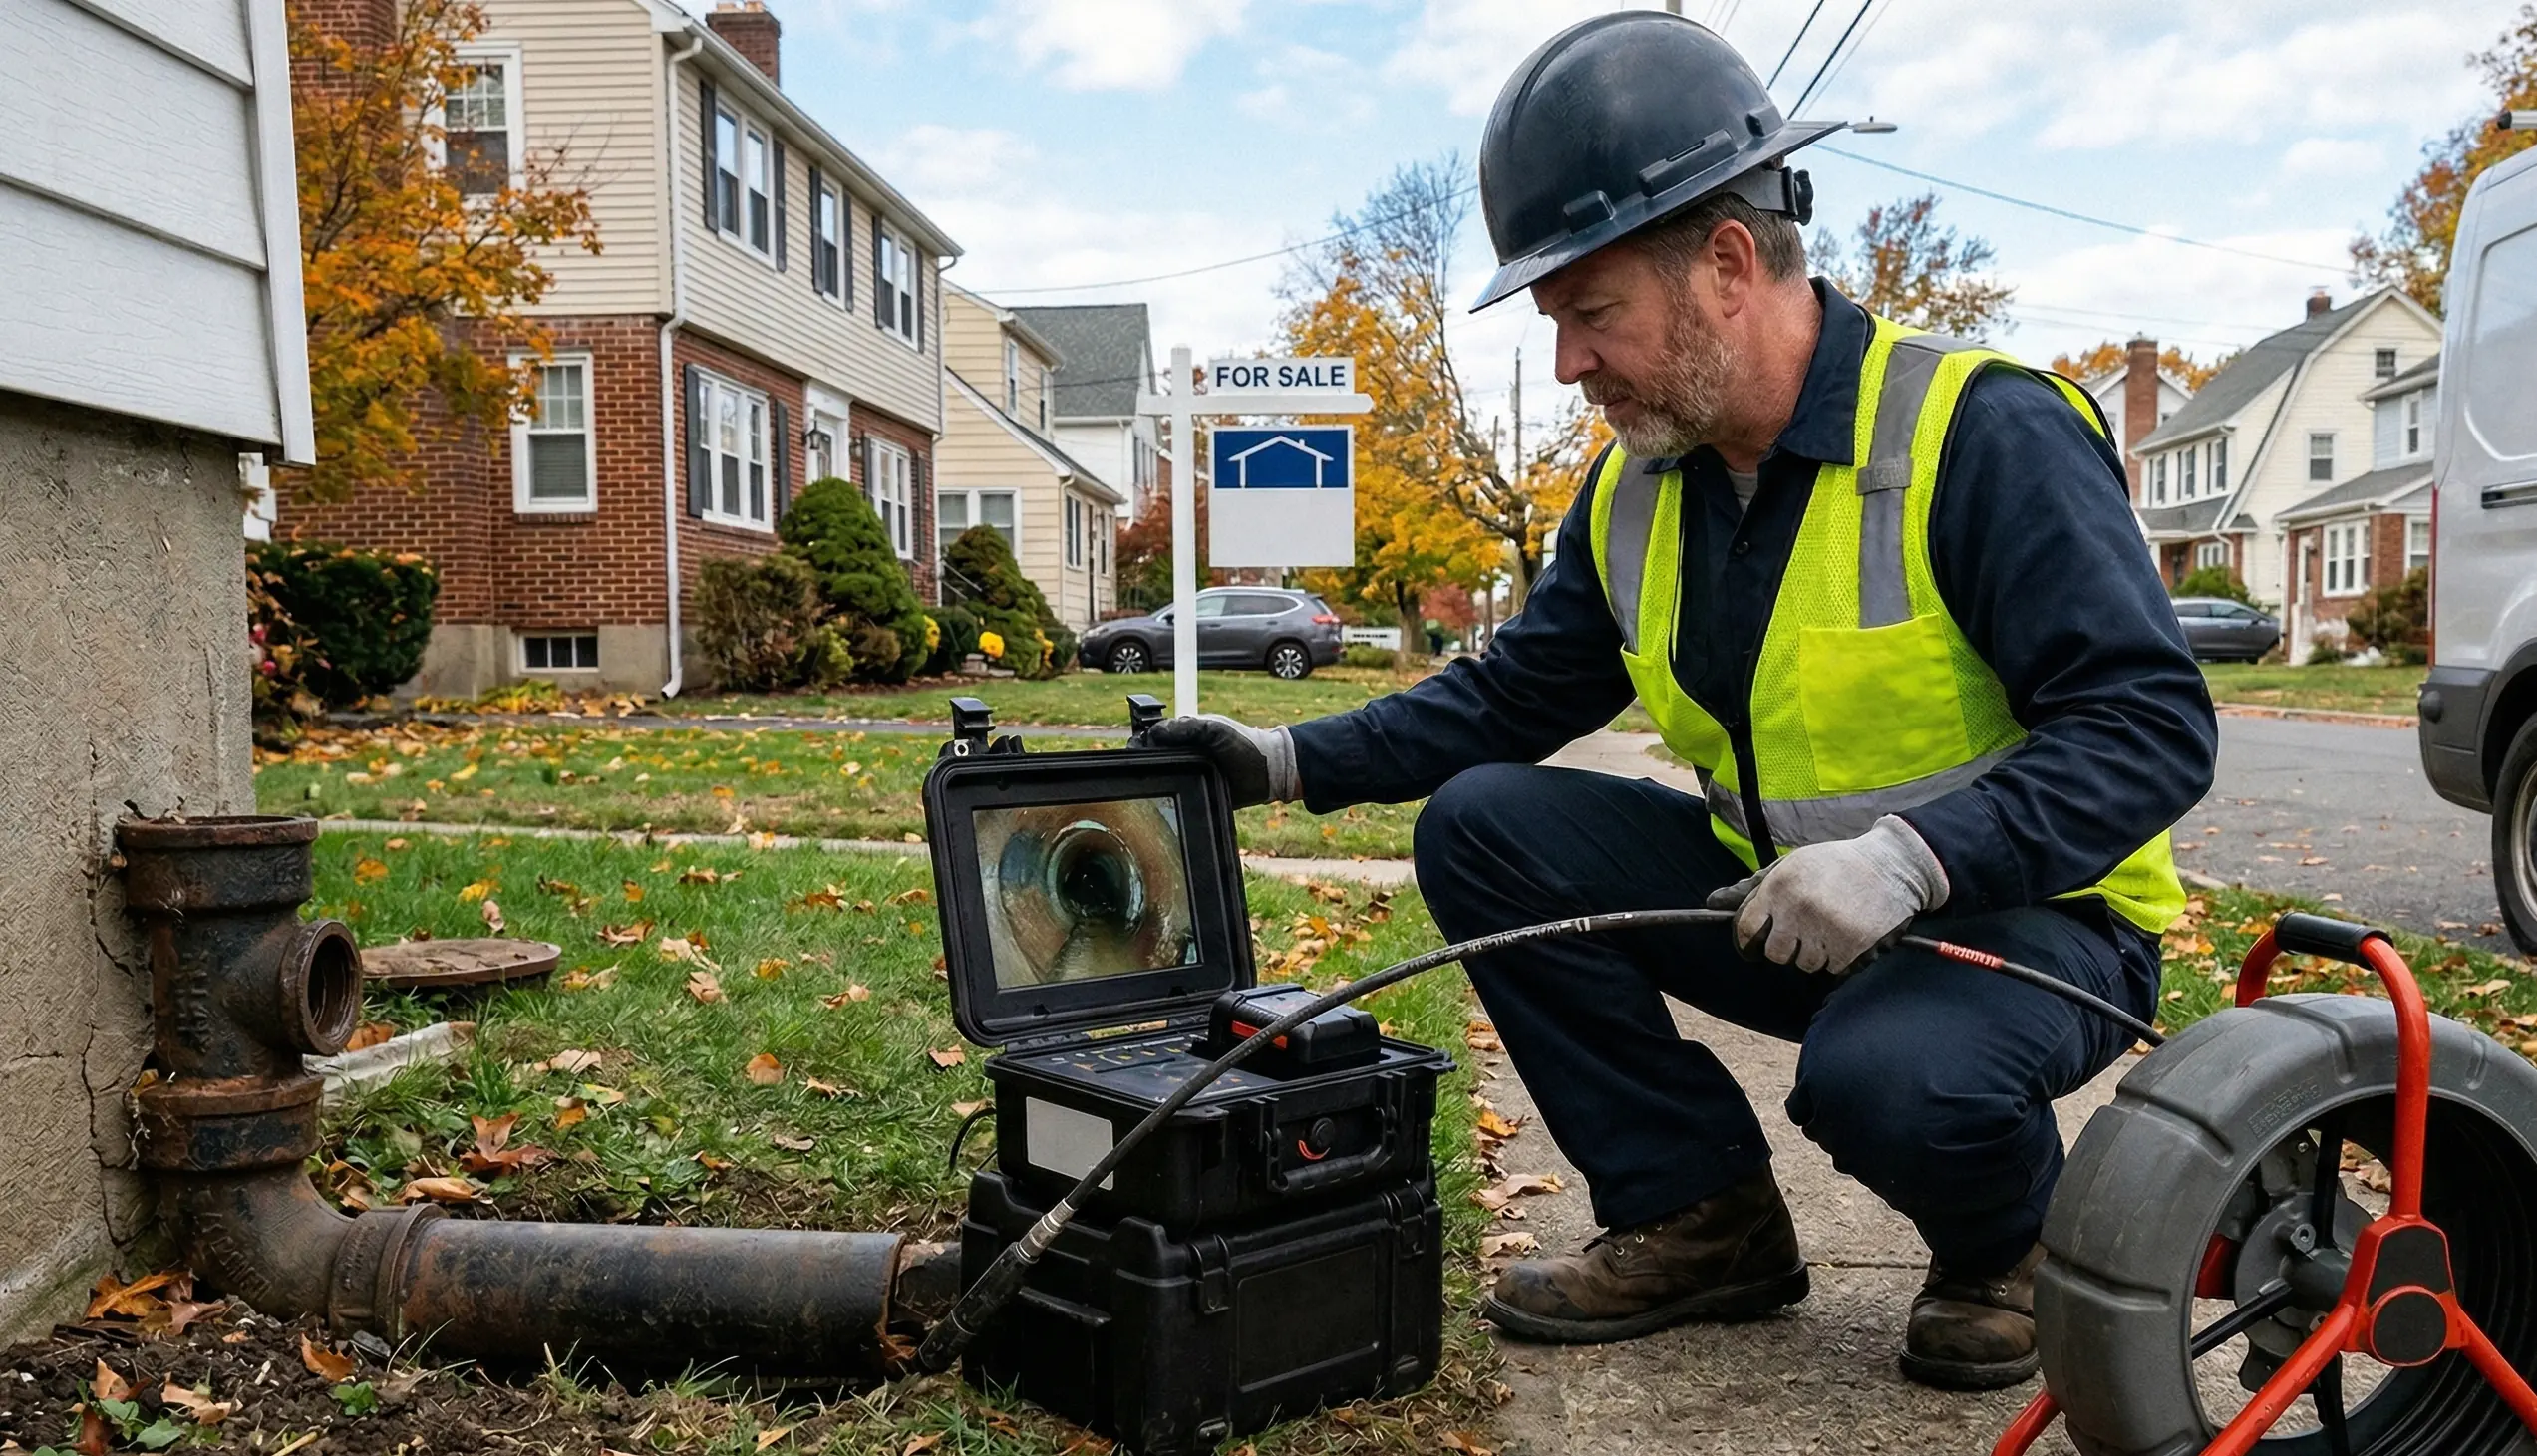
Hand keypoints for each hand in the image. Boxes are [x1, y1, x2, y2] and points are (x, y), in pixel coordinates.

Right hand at [1143, 714, 1299, 807]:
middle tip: (1135, 769)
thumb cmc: (1247, 744)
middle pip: (1157, 757)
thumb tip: (1155, 732)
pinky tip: (1163, 797)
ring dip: (1157, 780)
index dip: (1143, 741)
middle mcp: (1188, 753)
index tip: (1133, 748)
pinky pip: (1181, 793)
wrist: (1271, 771)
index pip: (1157, 735)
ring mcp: (1194, 773)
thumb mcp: (1216, 729)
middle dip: (1145, 762)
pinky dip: (1172, 794)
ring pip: (1166, 777)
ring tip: (1145, 784)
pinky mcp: (1201, 791)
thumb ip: (1187, 727)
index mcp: (1189, 734)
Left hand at [1704, 815, 1948, 973]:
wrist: (1891, 866)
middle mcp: (1799, 909)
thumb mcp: (1791, 866)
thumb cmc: (1834, 865)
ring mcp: (1826, 929)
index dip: (1747, 942)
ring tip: (1828, 928)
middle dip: (1785, 948)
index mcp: (1780, 886)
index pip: (1746, 929)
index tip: (1754, 946)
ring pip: (1805, 964)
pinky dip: (1838, 958)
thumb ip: (1751, 888)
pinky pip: (1833, 969)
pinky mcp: (1851, 945)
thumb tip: (1713, 903)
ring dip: (1814, 953)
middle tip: (1802, 933)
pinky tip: (1846, 935)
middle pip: (1775, 954)